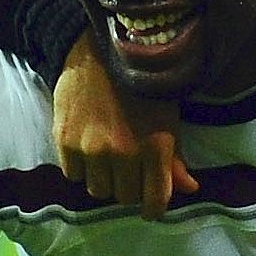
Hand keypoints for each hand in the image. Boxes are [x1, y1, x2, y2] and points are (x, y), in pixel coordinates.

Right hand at [54, 33, 197, 218]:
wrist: (99, 48)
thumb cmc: (142, 82)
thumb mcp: (168, 116)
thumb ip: (175, 157)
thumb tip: (189, 188)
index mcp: (155, 146)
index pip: (155, 202)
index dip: (154, 208)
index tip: (151, 204)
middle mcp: (123, 152)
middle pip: (124, 198)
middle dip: (129, 187)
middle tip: (129, 167)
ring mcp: (91, 148)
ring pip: (97, 190)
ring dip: (104, 179)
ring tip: (107, 157)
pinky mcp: (65, 140)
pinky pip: (73, 175)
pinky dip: (81, 168)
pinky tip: (87, 148)